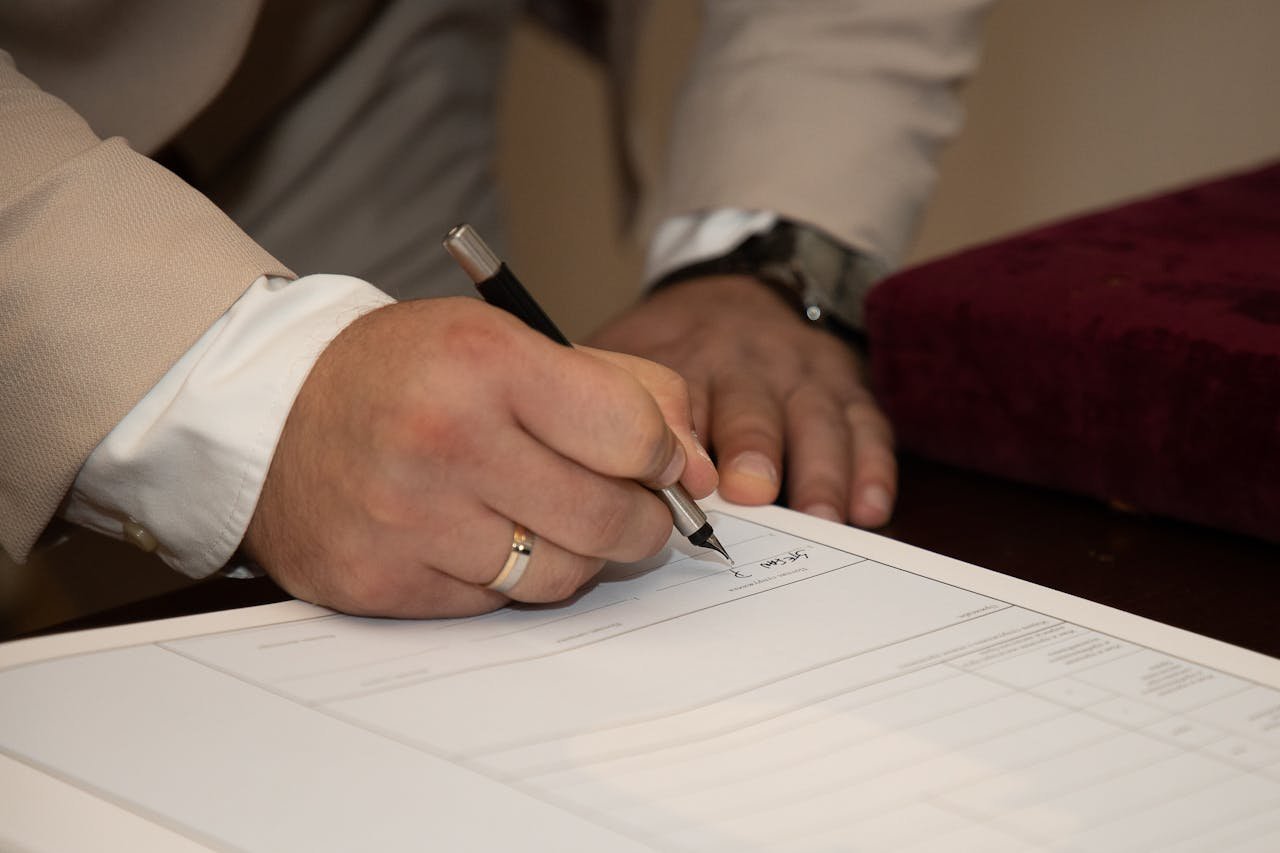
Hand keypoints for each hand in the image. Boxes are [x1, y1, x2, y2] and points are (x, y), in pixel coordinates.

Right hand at [243, 297, 715, 617]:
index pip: (632, 436)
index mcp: (485, 362)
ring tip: (553, 521)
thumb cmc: (407, 372)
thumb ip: (623, 390)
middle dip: (640, 522)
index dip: (662, 457)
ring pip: (558, 577)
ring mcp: (406, 520)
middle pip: (607, 518)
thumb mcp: (511, 341)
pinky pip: (494, 607)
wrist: (268, 413)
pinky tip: (483, 540)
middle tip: (630, 510)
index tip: (658, 464)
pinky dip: (507, 580)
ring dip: (577, 557)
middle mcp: (444, 440)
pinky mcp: (380, 583)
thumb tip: (700, 470)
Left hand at [587, 275, 895, 527]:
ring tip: (824, 517)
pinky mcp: (846, 388)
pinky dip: (872, 466)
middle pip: (753, 407)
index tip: (686, 478)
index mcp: (686, 359)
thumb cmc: (673, 348)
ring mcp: (802, 375)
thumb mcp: (625, 355)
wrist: (739, 289)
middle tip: (752, 493)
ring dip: (821, 469)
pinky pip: (866, 424)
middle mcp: (747, 364)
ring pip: (817, 419)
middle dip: (755, 448)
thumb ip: (601, 403)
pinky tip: (870, 507)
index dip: (685, 439)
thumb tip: (559, 469)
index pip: (684, 399)